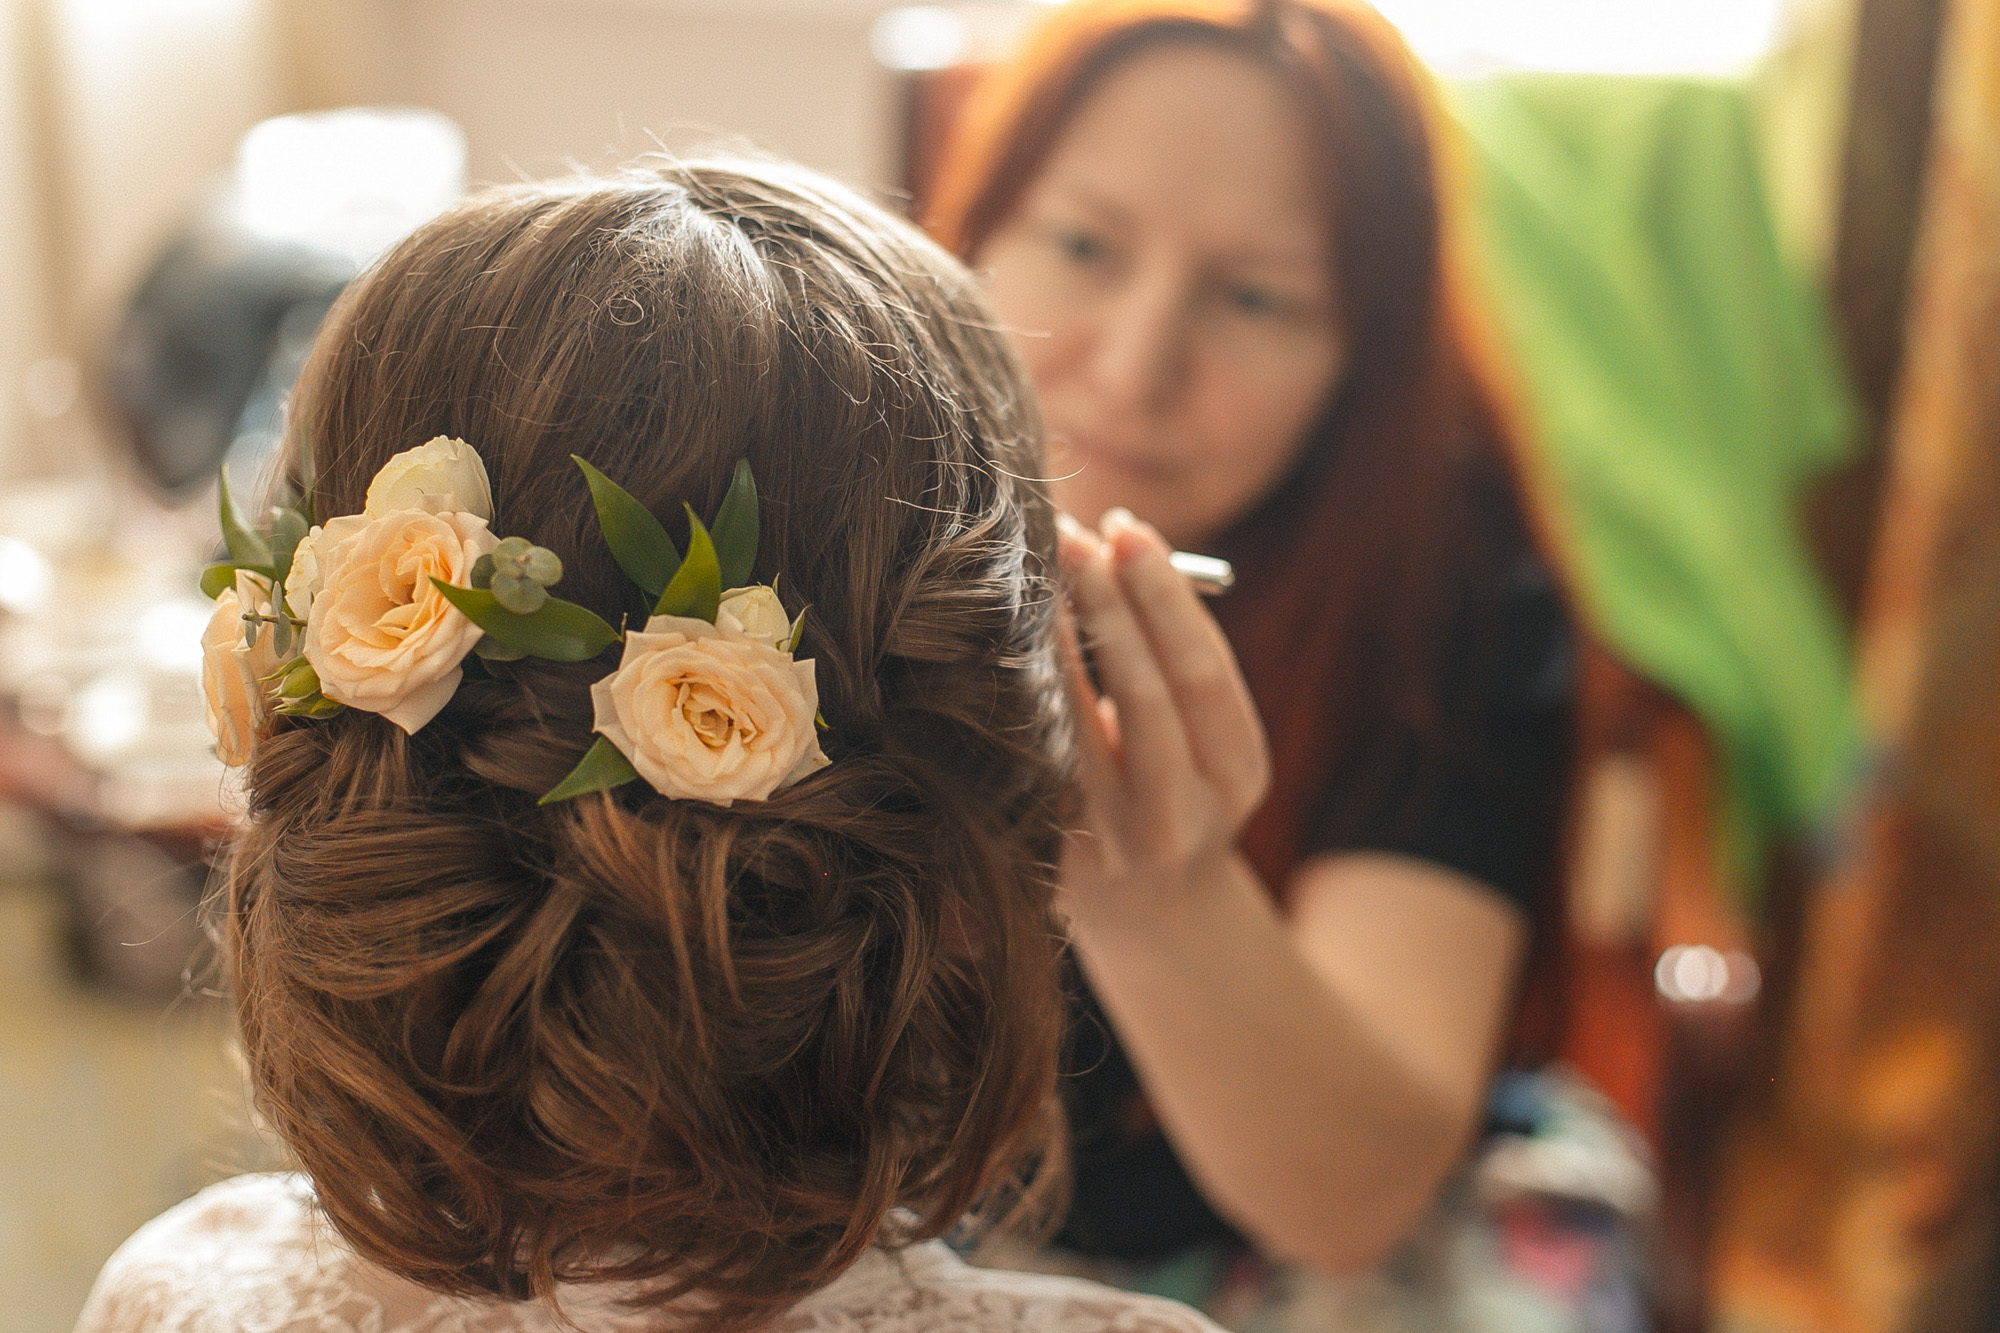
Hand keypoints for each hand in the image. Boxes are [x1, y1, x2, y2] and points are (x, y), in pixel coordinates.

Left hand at [1057, 508, 1270, 929]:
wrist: (1148, 911)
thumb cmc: (1172, 783)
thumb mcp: (1202, 736)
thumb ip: (1171, 657)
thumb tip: (1108, 544)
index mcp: (1237, 774)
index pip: (1201, 673)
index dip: (1164, 596)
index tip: (1128, 530)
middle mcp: (1181, 817)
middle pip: (1148, 698)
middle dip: (1110, 607)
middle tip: (1073, 536)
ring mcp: (1113, 848)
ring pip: (1078, 732)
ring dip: (1053, 646)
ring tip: (1031, 579)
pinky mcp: (1051, 860)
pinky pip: (1030, 763)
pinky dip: (1016, 697)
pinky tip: (995, 644)